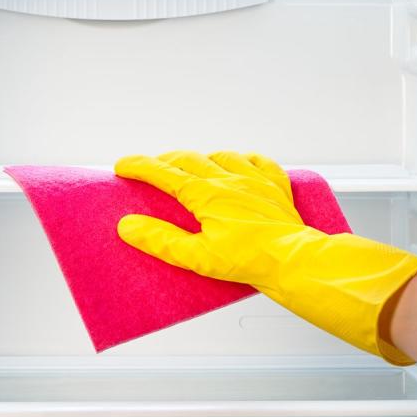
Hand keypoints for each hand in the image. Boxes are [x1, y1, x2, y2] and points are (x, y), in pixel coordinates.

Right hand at [115, 150, 314, 290]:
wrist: (293, 260)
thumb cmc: (249, 260)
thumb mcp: (197, 257)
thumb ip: (161, 240)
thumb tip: (129, 227)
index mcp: (206, 193)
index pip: (164, 173)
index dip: (140, 167)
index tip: (123, 166)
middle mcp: (229, 179)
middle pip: (188, 159)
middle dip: (165, 161)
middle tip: (152, 168)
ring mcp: (254, 180)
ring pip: (222, 156)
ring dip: (202, 159)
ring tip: (193, 166)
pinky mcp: (276, 187)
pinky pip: (259, 162)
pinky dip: (245, 160)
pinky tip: (242, 164)